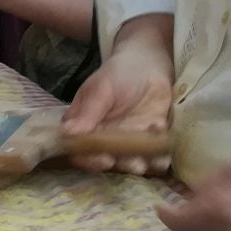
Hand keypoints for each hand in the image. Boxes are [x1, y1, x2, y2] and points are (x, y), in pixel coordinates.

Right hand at [62, 35, 173, 173]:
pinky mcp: (151, 142)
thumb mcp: (101, 89)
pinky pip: (156, 156)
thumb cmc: (117, 74)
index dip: (90, 160)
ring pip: (133, 161)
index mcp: (85, 128)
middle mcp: (105, 140)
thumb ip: (88, 112)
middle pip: (110, 161)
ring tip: (152, 159)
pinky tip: (162, 134)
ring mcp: (129, 143)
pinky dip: (161, 154)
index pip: (82, 152)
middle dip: (122, 165)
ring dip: (144, 164)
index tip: (104, 159)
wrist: (148, 66)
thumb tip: (68, 135)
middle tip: (135, 164)